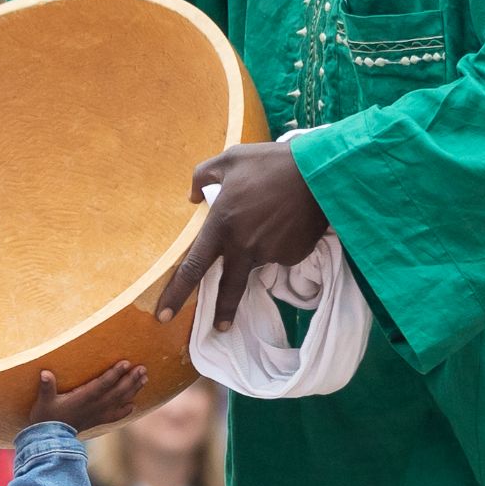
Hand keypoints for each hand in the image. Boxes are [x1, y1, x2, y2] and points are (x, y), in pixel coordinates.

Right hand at [28, 362, 147, 434]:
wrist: (50, 439)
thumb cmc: (46, 417)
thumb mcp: (43, 401)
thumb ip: (46, 387)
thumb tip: (45, 373)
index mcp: (83, 398)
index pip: (103, 384)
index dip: (115, 374)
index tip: (126, 363)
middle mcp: (94, 406)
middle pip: (117, 391)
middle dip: (130, 379)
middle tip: (142, 368)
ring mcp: (98, 415)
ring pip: (120, 401)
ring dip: (133, 390)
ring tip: (144, 378)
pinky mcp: (98, 421)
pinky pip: (115, 416)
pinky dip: (125, 410)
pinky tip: (134, 405)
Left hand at [156, 142, 328, 329]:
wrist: (320, 172)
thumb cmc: (271, 163)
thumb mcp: (230, 158)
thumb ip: (203, 176)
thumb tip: (192, 197)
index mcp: (221, 225)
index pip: (193, 267)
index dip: (176, 293)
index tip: (164, 315)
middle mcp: (243, 246)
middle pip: (228, 287)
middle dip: (222, 311)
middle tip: (219, 327)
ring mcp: (269, 253)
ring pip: (258, 259)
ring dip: (261, 246)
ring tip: (275, 216)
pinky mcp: (292, 255)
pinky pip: (281, 252)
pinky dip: (282, 240)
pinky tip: (290, 219)